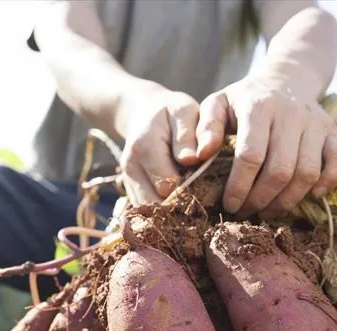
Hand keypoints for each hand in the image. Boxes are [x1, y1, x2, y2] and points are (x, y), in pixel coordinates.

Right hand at [117, 84, 201, 204]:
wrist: (143, 113)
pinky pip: (145, 210)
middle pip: (155, 204)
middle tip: (203, 202)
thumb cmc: (170, 112)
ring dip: (170, 213)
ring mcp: (127, 180)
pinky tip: (180, 204)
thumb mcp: (183, 111)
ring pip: (148, 212)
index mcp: (144, 147)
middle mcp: (131, 167)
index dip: (191, 190)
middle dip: (180, 207)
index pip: (167, 184)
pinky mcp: (130, 189)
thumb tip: (191, 159)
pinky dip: (162, 213)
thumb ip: (187, 135)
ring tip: (192, 205)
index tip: (209, 187)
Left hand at [196, 76, 336, 216]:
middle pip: (280, 170)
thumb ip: (205, 128)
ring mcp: (316, 123)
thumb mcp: (217, 104)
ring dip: (287, 200)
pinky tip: (310, 197)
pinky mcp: (334, 131)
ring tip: (267, 210)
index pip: (250, 156)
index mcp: (258, 107)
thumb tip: (199, 156)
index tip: (229, 204)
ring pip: (307, 173)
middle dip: (261, 199)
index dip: (239, 187)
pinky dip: (328, 183)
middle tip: (246, 212)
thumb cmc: (244, 100)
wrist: (286, 79)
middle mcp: (291, 114)